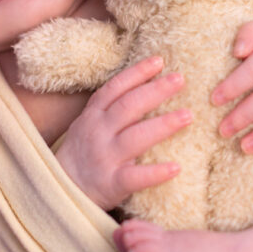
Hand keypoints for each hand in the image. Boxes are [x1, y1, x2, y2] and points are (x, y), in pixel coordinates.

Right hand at [52, 56, 189, 211]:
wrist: (64, 190)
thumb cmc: (86, 152)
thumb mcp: (90, 124)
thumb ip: (113, 107)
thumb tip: (151, 85)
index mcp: (93, 116)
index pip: (115, 89)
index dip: (137, 73)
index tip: (159, 61)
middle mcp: (98, 133)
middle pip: (128, 107)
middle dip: (155, 91)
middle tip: (180, 79)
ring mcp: (105, 158)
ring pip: (135, 138)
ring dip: (163, 125)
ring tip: (188, 115)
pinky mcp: (112, 183)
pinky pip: (135, 177)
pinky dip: (156, 173)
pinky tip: (176, 167)